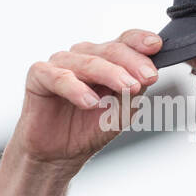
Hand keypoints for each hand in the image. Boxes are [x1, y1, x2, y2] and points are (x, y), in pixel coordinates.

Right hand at [11, 29, 162, 170]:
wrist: (59, 154)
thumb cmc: (89, 129)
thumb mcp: (121, 112)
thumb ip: (134, 92)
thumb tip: (148, 75)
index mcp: (106, 60)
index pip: (125, 41)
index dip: (140, 41)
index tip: (157, 47)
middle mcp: (84, 56)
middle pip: (110, 50)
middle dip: (131, 63)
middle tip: (146, 79)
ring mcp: (61, 63)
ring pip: (88, 62)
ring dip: (109, 74)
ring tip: (126, 90)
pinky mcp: (39, 75)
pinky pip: (58, 77)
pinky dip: (76, 88)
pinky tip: (89, 101)